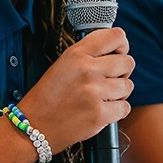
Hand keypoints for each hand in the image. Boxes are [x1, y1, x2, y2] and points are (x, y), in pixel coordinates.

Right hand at [18, 27, 133, 152]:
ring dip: (119, 93)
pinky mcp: (99, 114)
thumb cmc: (49, 95)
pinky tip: (103, 110)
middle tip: (110, 79)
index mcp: (77, 54)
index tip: (119, 52)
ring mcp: (94, 92)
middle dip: (122, 72)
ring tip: (103, 97)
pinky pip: (125, 107)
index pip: (116, 36)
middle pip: (127, 62)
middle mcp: (87, 70)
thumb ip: (89, 54)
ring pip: (128, 85)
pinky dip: (117, 111)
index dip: (122, 45)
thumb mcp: (64, 63)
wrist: (34, 125)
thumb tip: (118, 51)